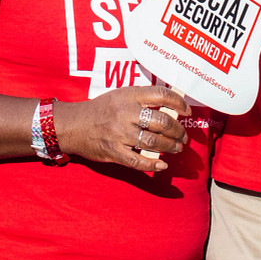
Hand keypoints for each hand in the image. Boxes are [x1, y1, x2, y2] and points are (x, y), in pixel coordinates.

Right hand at [52, 84, 191, 174]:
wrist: (73, 125)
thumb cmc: (101, 109)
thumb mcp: (120, 95)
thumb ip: (142, 99)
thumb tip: (171, 106)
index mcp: (129, 95)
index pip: (161, 94)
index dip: (179, 103)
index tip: (187, 111)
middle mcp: (125, 113)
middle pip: (162, 121)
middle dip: (178, 131)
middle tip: (183, 137)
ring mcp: (119, 133)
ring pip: (153, 141)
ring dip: (170, 146)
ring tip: (177, 148)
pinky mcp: (113, 151)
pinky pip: (137, 160)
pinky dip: (152, 165)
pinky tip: (162, 165)